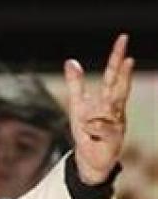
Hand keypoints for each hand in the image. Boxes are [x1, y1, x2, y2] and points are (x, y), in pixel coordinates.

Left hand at [64, 33, 134, 184]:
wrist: (89, 160)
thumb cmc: (86, 131)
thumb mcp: (77, 105)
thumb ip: (76, 84)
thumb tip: (71, 61)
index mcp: (108, 99)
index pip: (113, 75)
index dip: (117, 57)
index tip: (123, 38)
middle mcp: (115, 109)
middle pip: (120, 88)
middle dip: (124, 74)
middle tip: (128, 58)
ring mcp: (116, 124)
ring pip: (113, 109)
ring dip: (108, 103)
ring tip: (92, 115)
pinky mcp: (112, 140)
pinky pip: (103, 129)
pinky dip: (94, 127)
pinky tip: (88, 128)